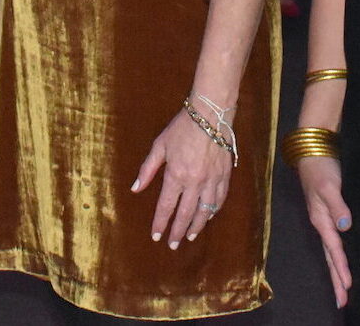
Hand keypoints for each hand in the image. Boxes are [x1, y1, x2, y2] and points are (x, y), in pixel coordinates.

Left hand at [131, 109, 232, 248]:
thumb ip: (148, 169)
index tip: (156, 236)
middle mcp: (194, 182)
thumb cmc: (182, 128)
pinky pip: (219, 199)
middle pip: (185, 214)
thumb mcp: (160, 145)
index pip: (166, 206)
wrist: (210, 115)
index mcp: (176, 175)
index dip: (160, 223)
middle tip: (173, 244)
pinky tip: (208, 216)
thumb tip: (135, 189)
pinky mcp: (224, 176)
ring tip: (190, 236)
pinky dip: (213, 211)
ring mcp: (211, 180)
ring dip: (196, 226)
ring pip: (204, 211)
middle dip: (178, 231)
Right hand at [297, 155, 352, 306]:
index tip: (348, 286)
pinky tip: (341, 260)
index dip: (341, 267)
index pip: (333, 249)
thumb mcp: (329, 186)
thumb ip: (338, 206)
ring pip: (330, 251)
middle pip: (329, 256)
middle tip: (342, 301)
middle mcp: (321, 223)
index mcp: (321, 219)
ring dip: (336, 270)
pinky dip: (336, 255)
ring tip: (342, 288)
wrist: (312, 150)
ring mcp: (323, 219)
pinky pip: (332, 241)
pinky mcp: (327, 213)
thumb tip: (345, 227)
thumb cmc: (320, 168)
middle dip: (335, 279)